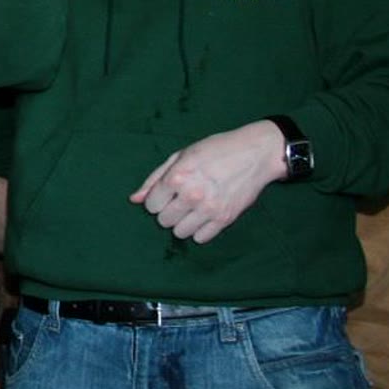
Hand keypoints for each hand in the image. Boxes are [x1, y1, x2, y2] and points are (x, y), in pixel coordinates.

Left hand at [130, 121, 285, 243]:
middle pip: (164, 221)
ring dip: (182, 223)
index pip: (151, 206)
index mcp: (177, 176)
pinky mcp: (226, 219)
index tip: (167, 193)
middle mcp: (192, 195)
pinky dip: (199, 230)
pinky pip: (201, 238)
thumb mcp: (180, 156)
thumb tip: (134, 200)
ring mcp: (209, 209)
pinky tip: (203, 216)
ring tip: (191, 209)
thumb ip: (154, 179)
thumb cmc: (214, 150)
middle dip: (168, 212)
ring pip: (180, 233)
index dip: (157, 200)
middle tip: (180, 200)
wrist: (254, 154)